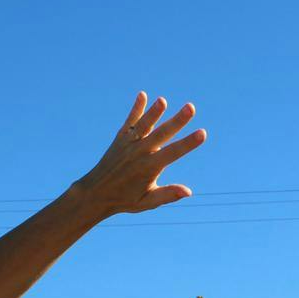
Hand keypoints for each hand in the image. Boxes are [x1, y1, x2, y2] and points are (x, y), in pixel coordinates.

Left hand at [73, 94, 206, 215]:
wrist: (96, 193)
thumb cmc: (125, 199)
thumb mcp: (147, 202)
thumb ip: (167, 195)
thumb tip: (188, 192)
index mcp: (149, 168)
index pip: (173, 153)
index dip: (188, 143)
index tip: (202, 133)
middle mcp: (139, 153)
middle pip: (162, 133)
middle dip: (177, 120)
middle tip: (191, 107)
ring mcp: (129, 144)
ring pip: (144, 124)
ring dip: (154, 112)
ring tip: (163, 100)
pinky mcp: (120, 138)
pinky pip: (130, 122)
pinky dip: (136, 109)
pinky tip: (143, 95)